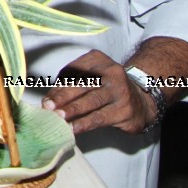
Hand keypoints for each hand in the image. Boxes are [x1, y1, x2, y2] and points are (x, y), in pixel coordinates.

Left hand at [42, 50, 157, 134]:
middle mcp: (111, 72)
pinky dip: (84, 123)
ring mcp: (120, 90)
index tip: (46, 99)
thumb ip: (69, 85)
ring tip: (58, 118)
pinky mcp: (125, 109)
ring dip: (72, 110)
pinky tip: (73, 128)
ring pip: (92, 101)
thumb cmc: (106, 88)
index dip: (58, 87)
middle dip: (63, 97)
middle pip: (82, 85)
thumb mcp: (90, 78)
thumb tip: (48, 100)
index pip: (73, 72)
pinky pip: (100, 117)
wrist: (141, 100)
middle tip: (48, 107)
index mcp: (97, 59)